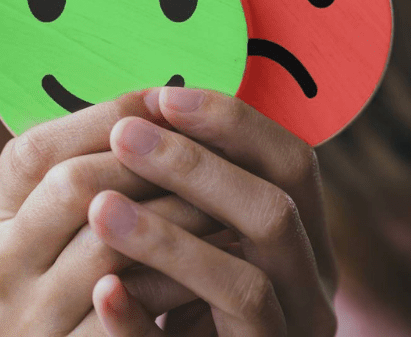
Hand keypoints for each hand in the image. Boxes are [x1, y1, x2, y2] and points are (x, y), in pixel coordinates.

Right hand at [0, 91, 226, 335]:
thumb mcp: (54, 226)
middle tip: (213, 146)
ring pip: (108, 246)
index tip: (164, 98)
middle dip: (150, 160)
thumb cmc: (69, 287)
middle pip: (71, 186)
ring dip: (178, 215)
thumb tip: (159, 101)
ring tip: (228, 197)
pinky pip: (131, 312)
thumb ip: (88, 172)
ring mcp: (34, 317)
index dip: (103, 116)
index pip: (35, 149)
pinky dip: (180, 281)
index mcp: (0, 215)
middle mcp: (4, 263)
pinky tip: (221, 260)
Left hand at [87, 87, 337, 335]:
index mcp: (306, 247)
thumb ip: (196, 196)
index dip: (235, 123)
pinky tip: (103, 292)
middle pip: (275, 216)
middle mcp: (311, 296)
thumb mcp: (206, 248)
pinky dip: (145, 323)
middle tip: (126, 134)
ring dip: (170, 239)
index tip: (164, 96)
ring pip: (246, 287)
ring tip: (99, 207)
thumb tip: (145, 105)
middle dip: (198, 167)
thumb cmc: (190, 313)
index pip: (293, 165)